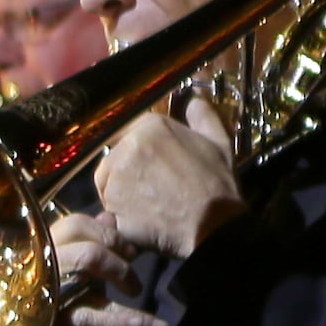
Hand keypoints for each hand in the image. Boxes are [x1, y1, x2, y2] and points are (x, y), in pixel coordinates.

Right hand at [20, 207, 170, 325]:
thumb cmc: (63, 314)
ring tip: (137, 292)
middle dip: (117, 251)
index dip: (107, 233)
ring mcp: (42, 292)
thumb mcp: (79, 275)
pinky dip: (132, 321)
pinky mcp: (53, 323)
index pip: (74, 223)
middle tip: (133, 271)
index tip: (128, 250)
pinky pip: (97, 315)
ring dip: (123, 274)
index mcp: (40, 252)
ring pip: (87, 262)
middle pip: (81, 234)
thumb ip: (91, 245)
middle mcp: (36, 266)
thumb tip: (109, 215)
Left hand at [94, 102, 243, 260]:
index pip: (130, 134)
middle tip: (152, 189)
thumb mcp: (218, 143)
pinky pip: (107, 205)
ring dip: (121, 193)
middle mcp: (129, 144)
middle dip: (128, 173)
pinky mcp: (111, 200)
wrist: (211, 224)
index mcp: (151, 125)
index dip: (140, 154)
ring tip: (147, 204)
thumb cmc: (216, 185)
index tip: (152, 169)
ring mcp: (117, 172)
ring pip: (107, 181)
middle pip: (114, 157)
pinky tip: (143, 218)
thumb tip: (194, 101)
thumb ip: (203, 117)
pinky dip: (120, 214)